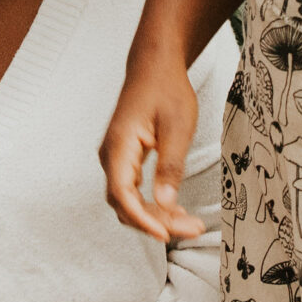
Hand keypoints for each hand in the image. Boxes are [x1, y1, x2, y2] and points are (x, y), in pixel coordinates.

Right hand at [100, 53, 202, 242]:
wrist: (155, 67)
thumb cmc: (166, 90)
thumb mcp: (177, 127)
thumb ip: (170, 166)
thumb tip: (165, 202)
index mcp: (119, 146)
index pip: (122, 194)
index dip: (142, 219)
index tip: (165, 233)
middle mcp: (111, 155)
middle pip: (124, 204)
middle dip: (155, 222)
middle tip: (190, 228)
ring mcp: (115, 158)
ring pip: (129, 200)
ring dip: (155, 216)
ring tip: (188, 223)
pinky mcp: (125, 159)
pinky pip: (133, 191)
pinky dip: (152, 204)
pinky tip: (174, 209)